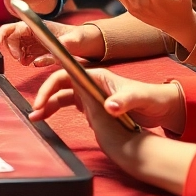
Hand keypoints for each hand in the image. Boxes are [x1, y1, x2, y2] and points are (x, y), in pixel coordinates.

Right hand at [0, 20, 102, 66]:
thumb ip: (65, 44)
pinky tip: (32, 62)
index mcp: (38, 26)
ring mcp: (34, 40)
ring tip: (26, 62)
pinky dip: (24, 59)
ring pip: (16, 46)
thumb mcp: (76, 40)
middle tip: (20, 59)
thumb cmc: (81, 38)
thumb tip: (50, 53)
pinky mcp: (37, 49)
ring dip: (17, 54)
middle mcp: (33, 32)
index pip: (13, 27)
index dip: (2, 34)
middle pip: (11, 37)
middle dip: (11, 48)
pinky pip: (24, 54)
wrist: (87, 43)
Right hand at [31, 66, 186, 133]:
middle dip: (45, 97)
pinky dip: (57, 112)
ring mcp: (90, 92)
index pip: (66, 74)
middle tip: (34, 113)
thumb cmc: (151, 98)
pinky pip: (69, 106)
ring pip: (62, 96)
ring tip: (36, 119)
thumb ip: (124, 101)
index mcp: (97, 74)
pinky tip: (50, 121)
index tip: (40, 100)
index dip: (50, 86)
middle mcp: (90, 81)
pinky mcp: (92, 104)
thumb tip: (109, 107)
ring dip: (48, 106)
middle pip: (60, 84)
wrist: (161, 109)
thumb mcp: (139, 98)